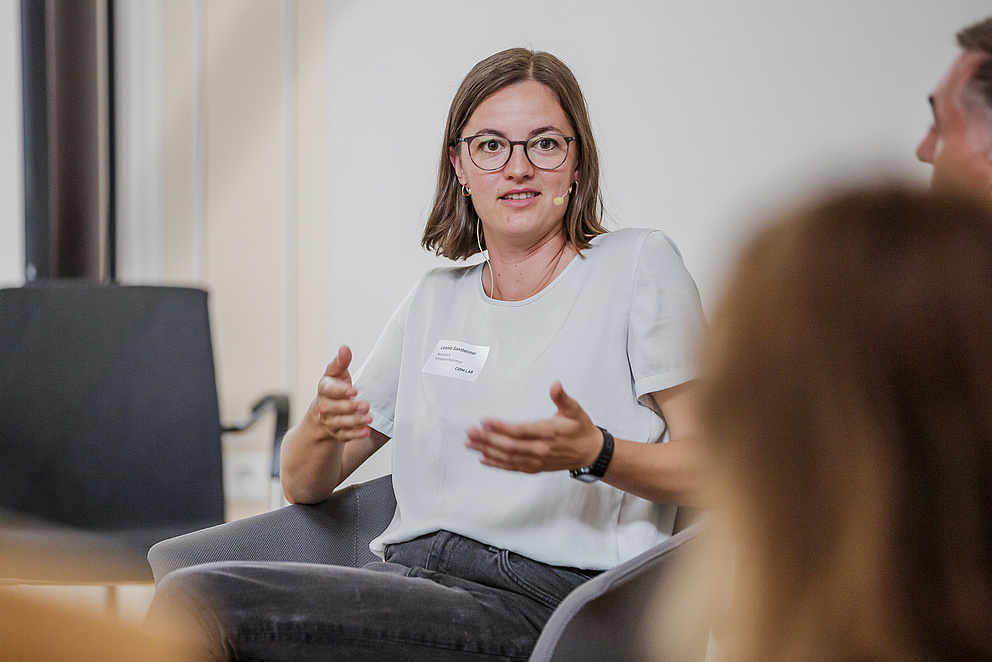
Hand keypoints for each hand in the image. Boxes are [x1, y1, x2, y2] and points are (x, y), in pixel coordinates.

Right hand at [311, 345, 371, 441]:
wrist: (322, 413)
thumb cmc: (332, 389)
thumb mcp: (335, 374)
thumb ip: (340, 362)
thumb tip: (344, 348)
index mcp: (324, 389)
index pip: (329, 390)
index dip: (341, 391)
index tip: (353, 390)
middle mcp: (324, 406)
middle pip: (335, 408)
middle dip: (351, 407)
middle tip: (365, 405)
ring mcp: (330, 421)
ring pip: (340, 422)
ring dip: (355, 421)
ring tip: (368, 418)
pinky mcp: (337, 433)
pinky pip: (345, 435)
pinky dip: (355, 434)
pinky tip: (365, 431)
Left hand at [465, 382, 602, 473]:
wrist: (590, 452)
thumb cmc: (580, 428)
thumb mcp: (575, 409)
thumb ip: (562, 397)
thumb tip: (555, 385)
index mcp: (549, 432)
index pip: (520, 431)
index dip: (500, 427)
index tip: (484, 421)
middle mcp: (541, 449)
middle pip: (509, 446)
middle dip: (487, 440)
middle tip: (469, 432)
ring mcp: (537, 461)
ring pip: (508, 458)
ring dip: (487, 451)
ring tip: (470, 444)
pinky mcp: (535, 468)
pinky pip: (513, 467)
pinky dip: (497, 464)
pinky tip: (483, 459)